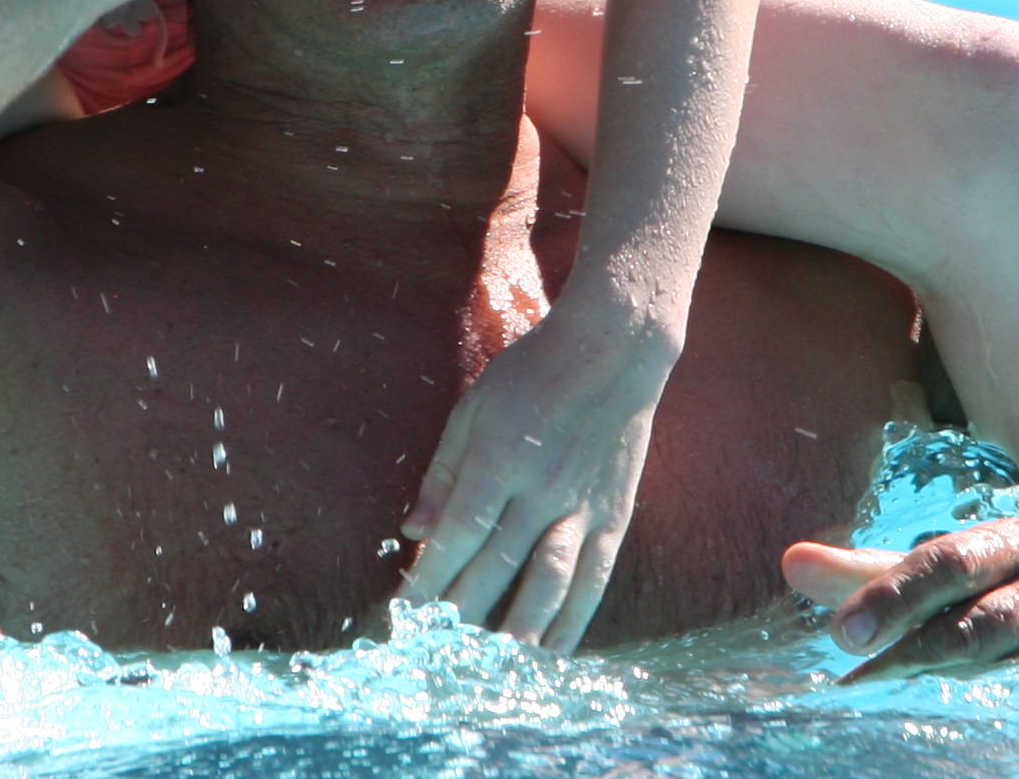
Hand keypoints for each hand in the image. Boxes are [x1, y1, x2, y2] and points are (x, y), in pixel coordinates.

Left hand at [398, 292, 679, 649]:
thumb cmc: (532, 373)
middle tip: (436, 653)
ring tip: (494, 666)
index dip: (429, 577)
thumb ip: (443, 471)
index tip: (404, 615)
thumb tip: (411, 530)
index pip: (458, 533)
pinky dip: (574, 619)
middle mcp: (541, 488)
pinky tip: (553, 650)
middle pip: (497, 566)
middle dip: (462, 614)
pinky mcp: (614, 515)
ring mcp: (582, 506)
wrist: (613, 350)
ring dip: (519, 628)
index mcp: (500, 457)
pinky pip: (594, 578)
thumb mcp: (474, 407)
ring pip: (550, 581)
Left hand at [783, 521, 1018, 677]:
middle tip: (852, 657)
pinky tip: (935, 709)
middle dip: (913, 644)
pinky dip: (977, 698)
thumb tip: (790, 564)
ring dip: (939, 678)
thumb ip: (874, 572)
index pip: (945, 562)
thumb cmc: (1015, 584)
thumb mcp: (953, 567)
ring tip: (881, 685)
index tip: (840, 633)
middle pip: (978, 621)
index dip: (892, 594)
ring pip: (999, 666)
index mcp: (1011, 541)